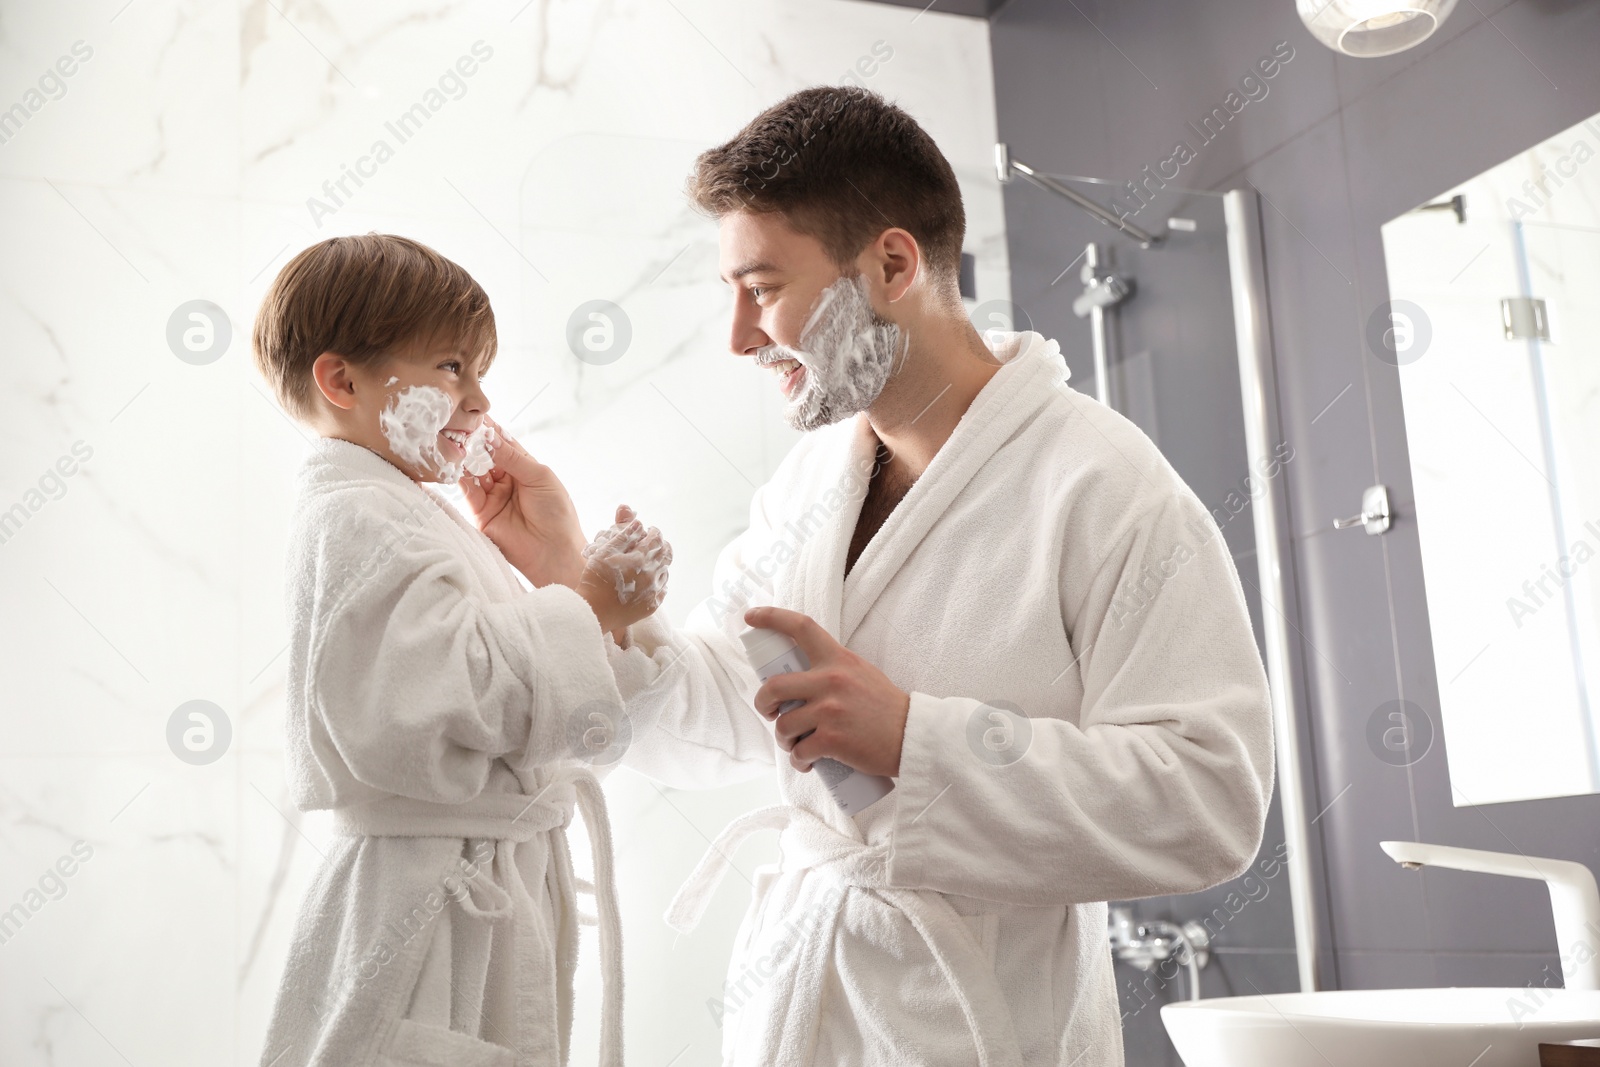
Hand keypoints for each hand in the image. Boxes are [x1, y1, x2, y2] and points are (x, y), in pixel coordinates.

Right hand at [461, 416, 584, 588]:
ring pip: (473, 470)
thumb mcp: (540, 478)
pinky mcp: (480, 513)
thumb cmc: (557, 514)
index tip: (477, 415)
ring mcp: (491, 495)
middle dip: (474, 441)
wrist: (554, 552)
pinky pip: (467, 490)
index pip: (503, 444)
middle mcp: (505, 479)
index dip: (491, 431)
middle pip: (485, 455)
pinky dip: (461, 476)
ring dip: (466, 456)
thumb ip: (514, 458)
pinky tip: (457, 464)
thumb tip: (492, 437)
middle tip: (461, 425)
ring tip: (458, 441)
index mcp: (524, 468)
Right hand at [578, 505, 672, 638]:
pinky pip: (662, 590)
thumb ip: (624, 536)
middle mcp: (652, 575)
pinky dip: (658, 581)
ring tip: (651, 561)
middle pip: (666, 554)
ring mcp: (653, 591)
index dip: (654, 531)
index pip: (656, 539)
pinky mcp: (652, 605)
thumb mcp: (605, 552)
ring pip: (665, 571)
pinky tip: (650, 581)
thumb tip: (639, 523)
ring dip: (660, 563)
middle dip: (661, 545)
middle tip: (654, 543)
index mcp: (641, 559)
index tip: (650, 530)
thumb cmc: (595, 579)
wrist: (593, 611)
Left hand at [746, 606, 909, 776]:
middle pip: (773, 687)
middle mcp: (831, 680)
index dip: (771, 617)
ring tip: (796, 746)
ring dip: (784, 740)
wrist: (912, 737)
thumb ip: (833, 669)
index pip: (801, 627)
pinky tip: (808, 763)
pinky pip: (799, 752)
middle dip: (762, 703)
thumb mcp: (861, 673)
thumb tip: (799, 678)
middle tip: (769, 713)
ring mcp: (830, 711)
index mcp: (838, 659)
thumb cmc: (886, 709)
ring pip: (783, 725)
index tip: (751, 616)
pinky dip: (799, 762)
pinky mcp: (832, 740)